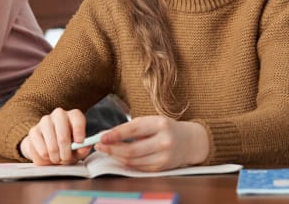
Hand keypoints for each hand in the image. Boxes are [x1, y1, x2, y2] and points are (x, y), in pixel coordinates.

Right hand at [19, 108, 93, 164]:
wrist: (49, 145)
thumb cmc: (68, 146)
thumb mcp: (78, 148)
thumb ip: (83, 148)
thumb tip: (84, 147)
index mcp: (73, 116)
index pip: (77, 119)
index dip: (79, 132)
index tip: (79, 143)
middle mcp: (59, 115)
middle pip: (63, 136)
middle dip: (65, 153)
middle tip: (66, 159)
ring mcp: (44, 121)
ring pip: (51, 147)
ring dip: (55, 158)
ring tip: (57, 158)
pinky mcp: (33, 131)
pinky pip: (39, 151)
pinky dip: (44, 160)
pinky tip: (47, 156)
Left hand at [94, 116, 208, 170]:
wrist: (189, 141)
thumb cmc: (166, 128)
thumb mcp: (152, 121)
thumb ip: (131, 127)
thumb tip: (107, 135)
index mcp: (160, 124)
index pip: (133, 130)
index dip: (115, 135)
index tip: (101, 137)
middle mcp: (164, 141)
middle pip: (131, 150)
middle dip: (112, 149)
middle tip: (99, 146)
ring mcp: (164, 157)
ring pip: (133, 161)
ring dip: (116, 157)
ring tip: (106, 151)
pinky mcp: (161, 168)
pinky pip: (138, 167)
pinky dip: (126, 163)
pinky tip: (118, 157)